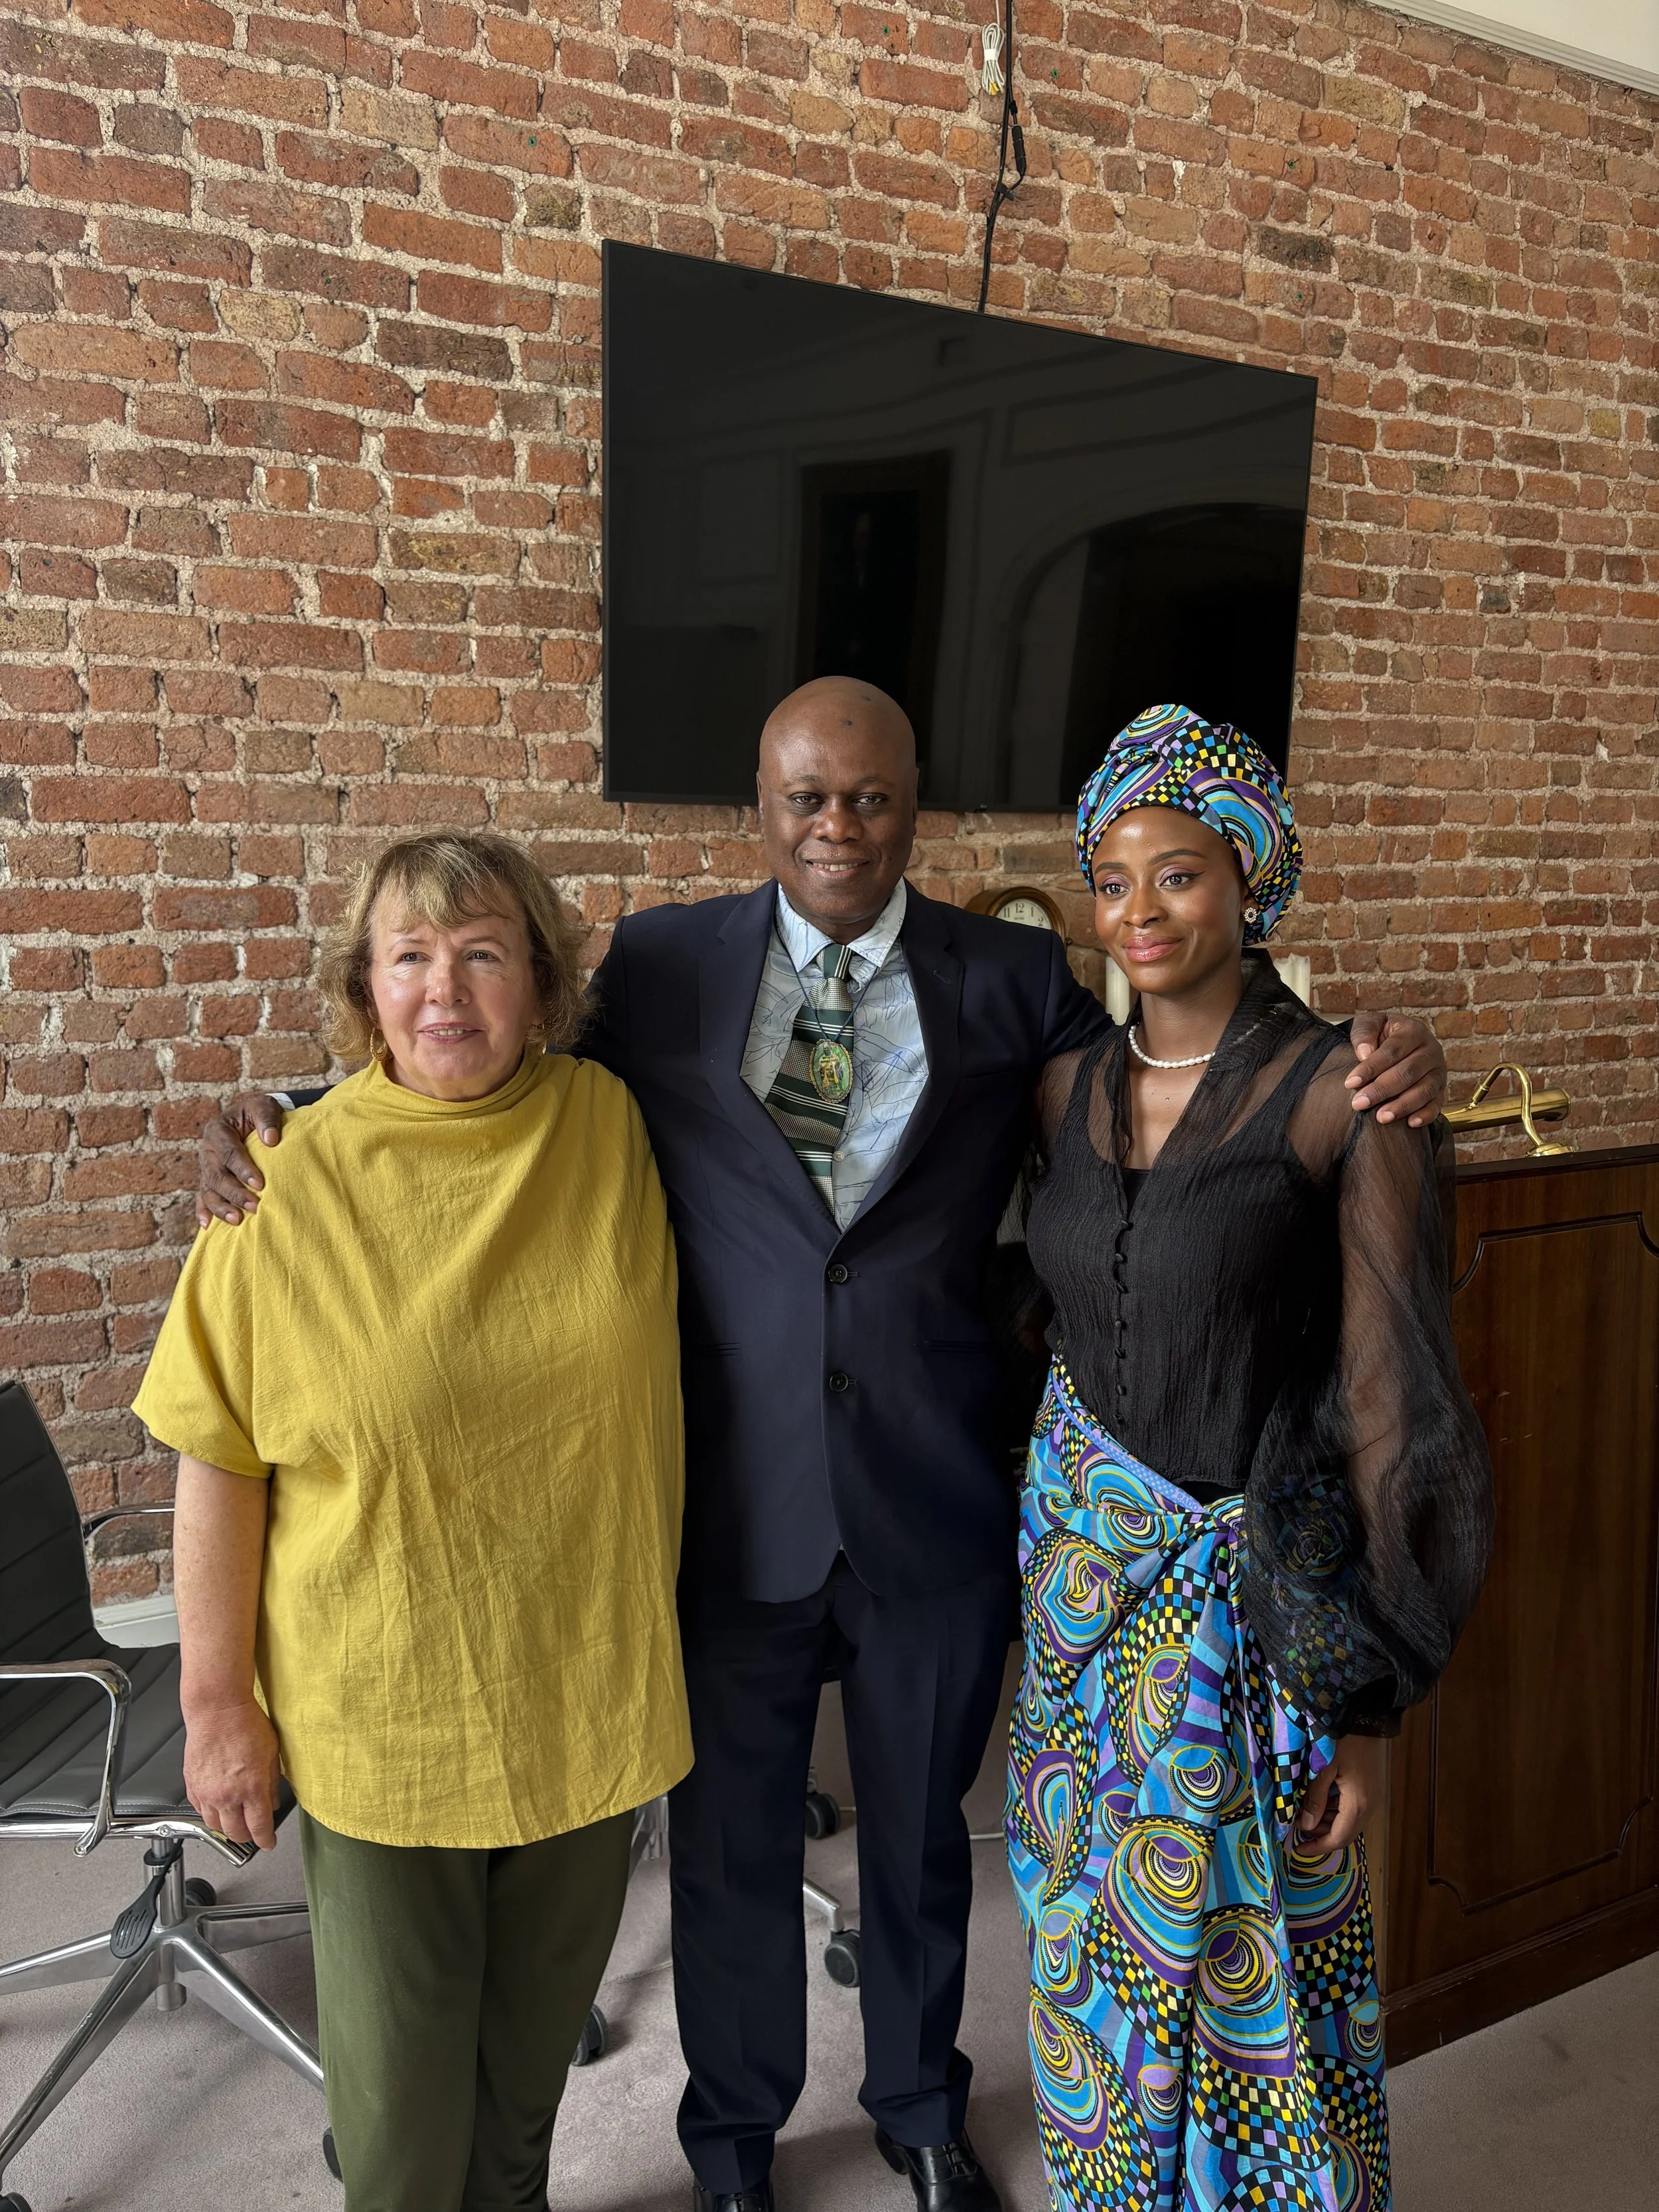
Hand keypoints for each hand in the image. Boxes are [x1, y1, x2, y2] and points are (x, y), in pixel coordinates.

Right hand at [182, 1696, 281, 1850]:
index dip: (266, 1840)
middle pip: (236, 1833)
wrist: (217, 1710)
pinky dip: (210, 1814)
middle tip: (254, 1832)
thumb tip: (273, 1801)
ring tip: (235, 1822)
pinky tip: (217, 1807)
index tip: (268, 1843)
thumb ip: (272, 1782)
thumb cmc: (245, 1724)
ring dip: (227, 1828)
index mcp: (251, 1788)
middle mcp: (227, 1795)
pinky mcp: (192, 1785)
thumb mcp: (271, 1753)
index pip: (259, 1827)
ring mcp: (207, 1792)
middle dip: (247, 1837)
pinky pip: (199, 1810)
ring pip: (215, 1826)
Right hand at [196, 1093, 285, 1228]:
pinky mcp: (208, 1179)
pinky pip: (202, 1197)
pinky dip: (203, 1211)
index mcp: (217, 1130)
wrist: (251, 1118)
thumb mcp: (264, 1106)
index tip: (260, 1184)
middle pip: (216, 1175)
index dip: (243, 1169)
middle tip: (254, 1206)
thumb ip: (267, 1118)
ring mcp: (206, 1166)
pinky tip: (208, 1226)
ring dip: (221, 1207)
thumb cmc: (258, 1113)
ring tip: (237, 1220)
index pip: (229, 1152)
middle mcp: (207, 1150)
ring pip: (208, 1190)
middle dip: (234, 1193)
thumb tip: (271, 1140)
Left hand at [1296, 1733, 1384, 1854]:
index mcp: (1358, 1804)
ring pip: (1349, 1822)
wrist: (1367, 1719)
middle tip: (1297, 1828)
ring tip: (1304, 1814)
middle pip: (1345, 1833)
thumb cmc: (1342, 1741)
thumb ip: (1315, 1799)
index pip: (1338, 1838)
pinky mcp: (1371, 1788)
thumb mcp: (1323, 1769)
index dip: (1318, 1847)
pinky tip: (1319, 1801)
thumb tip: (1306, 1827)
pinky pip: (1353, 1809)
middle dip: (1320, 1835)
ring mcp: (1373, 1797)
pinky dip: (1336, 1811)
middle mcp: (1369, 1806)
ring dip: (1327, 1823)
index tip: (1298, 1849)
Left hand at [1345, 1013, 1445, 1126]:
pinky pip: (1437, 1104)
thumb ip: (1364, 1032)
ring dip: (1402, 1106)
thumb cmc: (1381, 1033)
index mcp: (1414, 1031)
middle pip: (1408, 1072)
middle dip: (1382, 1089)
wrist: (1398, 1040)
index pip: (1392, 1051)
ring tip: (1381, 1117)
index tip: (1350, 1083)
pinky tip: (1410, 1123)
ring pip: (1424, 1090)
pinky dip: (1426, 1115)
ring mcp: (1438, 1071)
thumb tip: (1364, 1054)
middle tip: (1359, 1103)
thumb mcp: (1371, 1022)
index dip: (1371, 1067)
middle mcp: (1431, 1050)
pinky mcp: (1440, 1089)